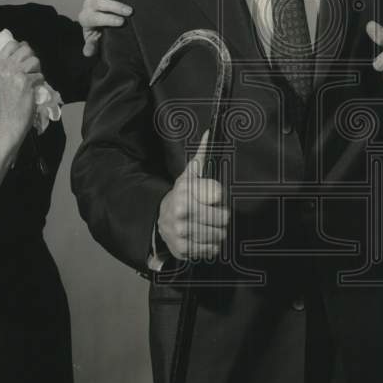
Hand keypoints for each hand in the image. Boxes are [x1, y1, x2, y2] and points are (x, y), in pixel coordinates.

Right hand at [0, 38, 45, 145]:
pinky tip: (32, 91)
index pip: (12, 44)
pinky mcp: (25, 82)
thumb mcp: (0, 79)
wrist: (8, 121)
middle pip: (26, 49)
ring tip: (31, 81)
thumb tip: (24, 47)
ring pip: (35, 60)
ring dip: (37, 71)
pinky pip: (40, 75)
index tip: (24, 61)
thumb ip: (8, 64)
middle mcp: (3, 66)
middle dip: (32, 59)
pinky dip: (39, 83)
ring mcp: (14, 73)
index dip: (22, 50)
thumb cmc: (6, 102)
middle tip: (30, 71)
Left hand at [79, 0, 133, 56]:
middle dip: (114, 7)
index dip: (108, 19)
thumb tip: (88, 52)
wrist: (92, 18)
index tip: (121, 23)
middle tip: (129, 11)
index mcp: (87, 18)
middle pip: (100, 3)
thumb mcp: (93, 40)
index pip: (96, 17)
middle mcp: (90, 3)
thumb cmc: (96, 30)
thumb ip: (91, 45)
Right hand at [157, 131, 228, 260]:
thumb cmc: (182, 195)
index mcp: (184, 193)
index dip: (218, 198)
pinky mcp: (183, 250)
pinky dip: (211, 245)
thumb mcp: (189, 174)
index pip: (218, 196)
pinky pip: (211, 250)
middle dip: (221, 216)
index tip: (212, 198)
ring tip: (207, 225)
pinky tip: (201, 237)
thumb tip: (210, 132)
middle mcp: (180, 214)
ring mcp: (181, 234)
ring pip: (218, 235)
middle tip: (212, 213)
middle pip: (222, 218)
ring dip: (217, 232)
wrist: (160, 219)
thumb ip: (202, 155)